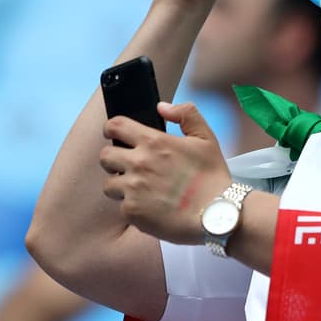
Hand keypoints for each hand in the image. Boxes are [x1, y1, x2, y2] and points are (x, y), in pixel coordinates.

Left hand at [99, 102, 231, 244]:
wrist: (216, 214)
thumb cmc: (212, 176)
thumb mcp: (206, 138)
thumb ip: (186, 114)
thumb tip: (162, 107)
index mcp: (155, 142)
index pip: (115, 126)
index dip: (112, 129)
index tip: (116, 136)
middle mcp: (139, 163)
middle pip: (105, 156)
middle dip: (114, 159)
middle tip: (130, 166)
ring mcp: (133, 188)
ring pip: (109, 184)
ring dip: (121, 185)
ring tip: (141, 190)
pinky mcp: (132, 211)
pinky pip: (121, 206)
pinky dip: (133, 207)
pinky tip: (151, 207)